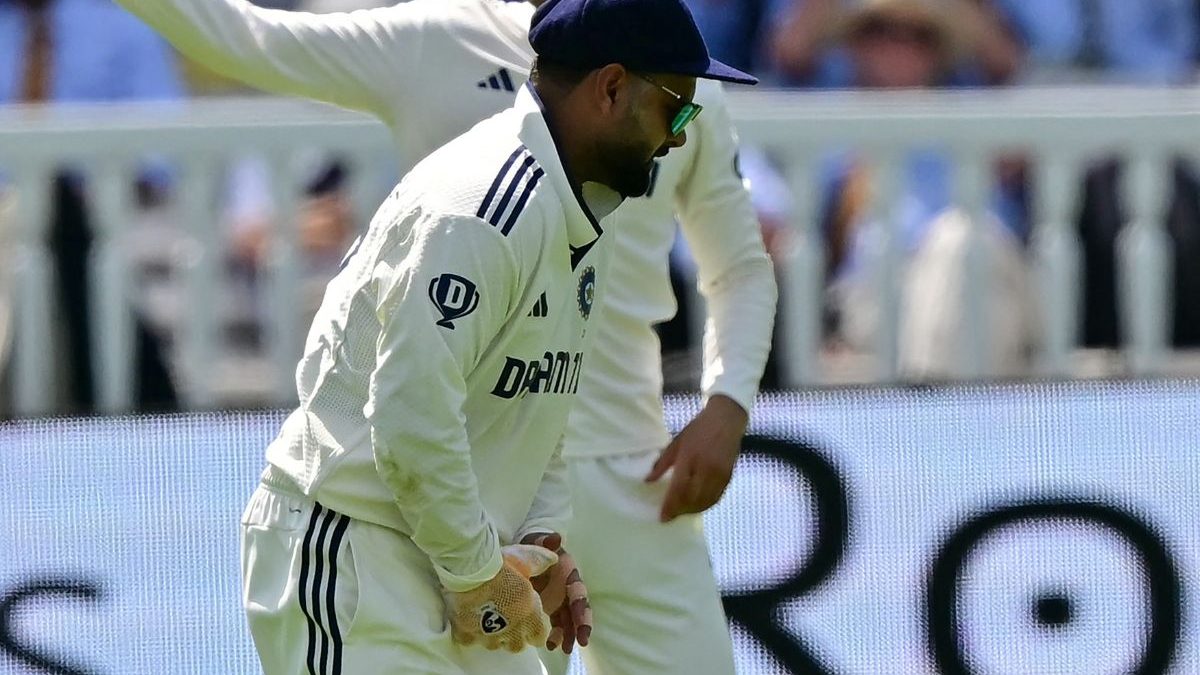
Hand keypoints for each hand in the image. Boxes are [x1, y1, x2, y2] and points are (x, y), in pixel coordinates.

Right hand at [445, 544, 557, 651]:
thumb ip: (540, 562)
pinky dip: (470, 633)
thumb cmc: (503, 566)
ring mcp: (488, 636)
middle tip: (510, 619)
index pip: (539, 637)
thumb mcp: (526, 560)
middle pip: (517, 645)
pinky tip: (468, 621)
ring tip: (487, 619)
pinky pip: (470, 641)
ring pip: (494, 645)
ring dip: (493, 636)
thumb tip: (553, 559)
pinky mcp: (466, 634)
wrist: (471, 572)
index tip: (530, 619)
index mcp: (530, 617)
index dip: (535, 629)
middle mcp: (511, 632)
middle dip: (515, 636)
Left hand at [520, 532, 591, 652]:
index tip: (583, 621)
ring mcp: (558, 600)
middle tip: (581, 642)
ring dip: (567, 635)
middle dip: (580, 627)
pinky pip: (554, 623)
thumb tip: (556, 537)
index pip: (578, 592)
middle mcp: (567, 589)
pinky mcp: (548, 607)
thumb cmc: (535, 545)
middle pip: (577, 610)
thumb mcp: (539, 541)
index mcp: (569, 574)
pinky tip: (549, 644)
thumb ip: (547, 541)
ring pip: (567, 620)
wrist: (524, 551)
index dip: (582, 607)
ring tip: (562, 649)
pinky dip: (554, 634)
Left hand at [645, 394, 747, 521]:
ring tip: (681, 513)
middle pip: (692, 498)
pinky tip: (697, 506)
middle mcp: (706, 468)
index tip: (662, 518)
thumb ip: (662, 463)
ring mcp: (719, 474)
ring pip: (705, 501)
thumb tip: (648, 480)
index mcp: (690, 458)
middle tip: (670, 516)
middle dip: (680, 510)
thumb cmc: (698, 429)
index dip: (670, 505)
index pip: (679, 488)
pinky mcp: (728, 477)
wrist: (726, 419)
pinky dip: (706, 505)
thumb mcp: (676, 442)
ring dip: (692, 510)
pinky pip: (716, 497)